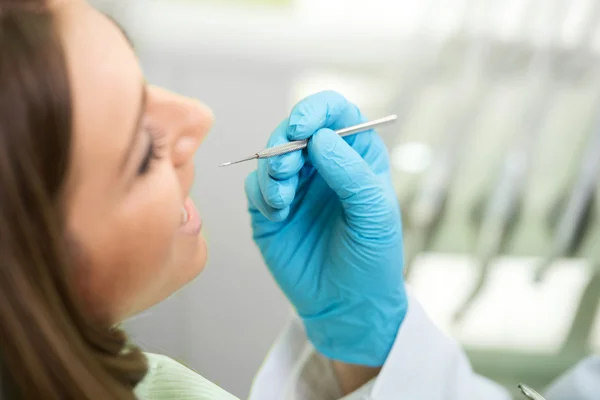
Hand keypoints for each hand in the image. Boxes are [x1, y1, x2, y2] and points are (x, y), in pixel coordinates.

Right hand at [245, 91, 406, 365]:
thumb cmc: (371, 260)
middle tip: (287, 168)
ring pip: (270, 156)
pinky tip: (280, 216)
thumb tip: (321, 138)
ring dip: (272, 171)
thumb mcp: (375, 215)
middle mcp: (323, 166)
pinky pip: (256, 187)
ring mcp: (295, 186)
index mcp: (355, 157)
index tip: (302, 126)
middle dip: (285, 144)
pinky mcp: (270, 209)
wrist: (347, 305)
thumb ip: (351, 174)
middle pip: (295, 129)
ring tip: (284, 200)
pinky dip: (263, 196)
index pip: (336, 113)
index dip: (317, 110)